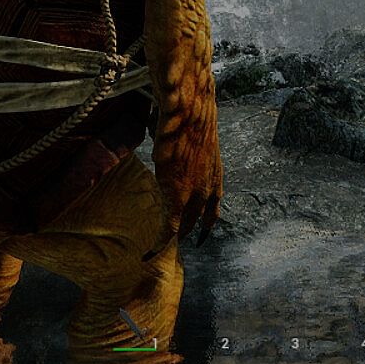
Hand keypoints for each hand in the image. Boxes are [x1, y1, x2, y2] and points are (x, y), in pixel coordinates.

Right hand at [152, 109, 221, 243]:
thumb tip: (163, 142)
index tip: (202, 232)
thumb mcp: (190, 136)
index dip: (206, 221)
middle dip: (186, 231)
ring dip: (171, 238)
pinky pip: (168, 229)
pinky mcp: (177, 198)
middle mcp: (210, 187)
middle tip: (172, 239)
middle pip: (198, 220)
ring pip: (184, 226)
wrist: (191, 111)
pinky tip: (149, 253)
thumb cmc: (188, 114)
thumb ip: (181, 147)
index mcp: (215, 173)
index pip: (214, 206)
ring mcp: (196, 194)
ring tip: (158, 247)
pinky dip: (159, 244)